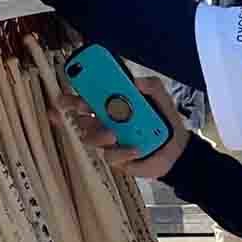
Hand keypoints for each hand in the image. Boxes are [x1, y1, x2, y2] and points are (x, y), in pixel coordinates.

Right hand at [54, 74, 189, 181]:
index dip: (73, 98)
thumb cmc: (163, 120)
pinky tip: (135, 148)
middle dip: (78, 114)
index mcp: (111, 106)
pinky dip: (122, 151)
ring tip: (113, 133)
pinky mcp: (117, 158)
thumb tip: (135, 83)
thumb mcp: (159, 97)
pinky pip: (110, 155)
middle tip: (85, 110)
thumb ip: (150, 86)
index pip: (87, 99)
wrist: (176, 149)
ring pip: (91, 138)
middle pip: (82, 118)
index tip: (65, 96)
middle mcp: (105, 122)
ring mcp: (109, 142)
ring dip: (99, 134)